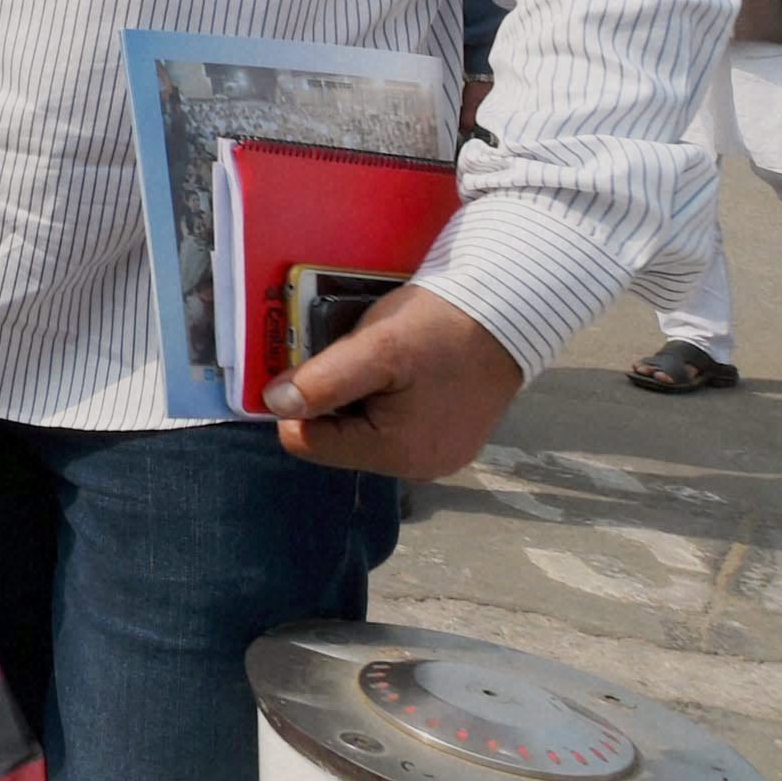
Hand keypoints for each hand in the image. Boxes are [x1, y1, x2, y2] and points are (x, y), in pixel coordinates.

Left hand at [266, 284, 522, 480]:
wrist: (508, 312)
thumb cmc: (439, 328)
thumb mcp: (376, 348)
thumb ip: (323, 382)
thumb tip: (273, 405)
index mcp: (398, 455)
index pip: (309, 443)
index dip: (296, 402)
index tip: (307, 365)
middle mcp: (419, 468)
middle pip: (337, 439)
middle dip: (331, 398)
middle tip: (349, 356)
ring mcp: (438, 455)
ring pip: (363, 430)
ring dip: (356, 396)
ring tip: (377, 359)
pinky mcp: (449, 438)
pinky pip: (394, 424)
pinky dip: (384, 397)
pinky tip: (399, 368)